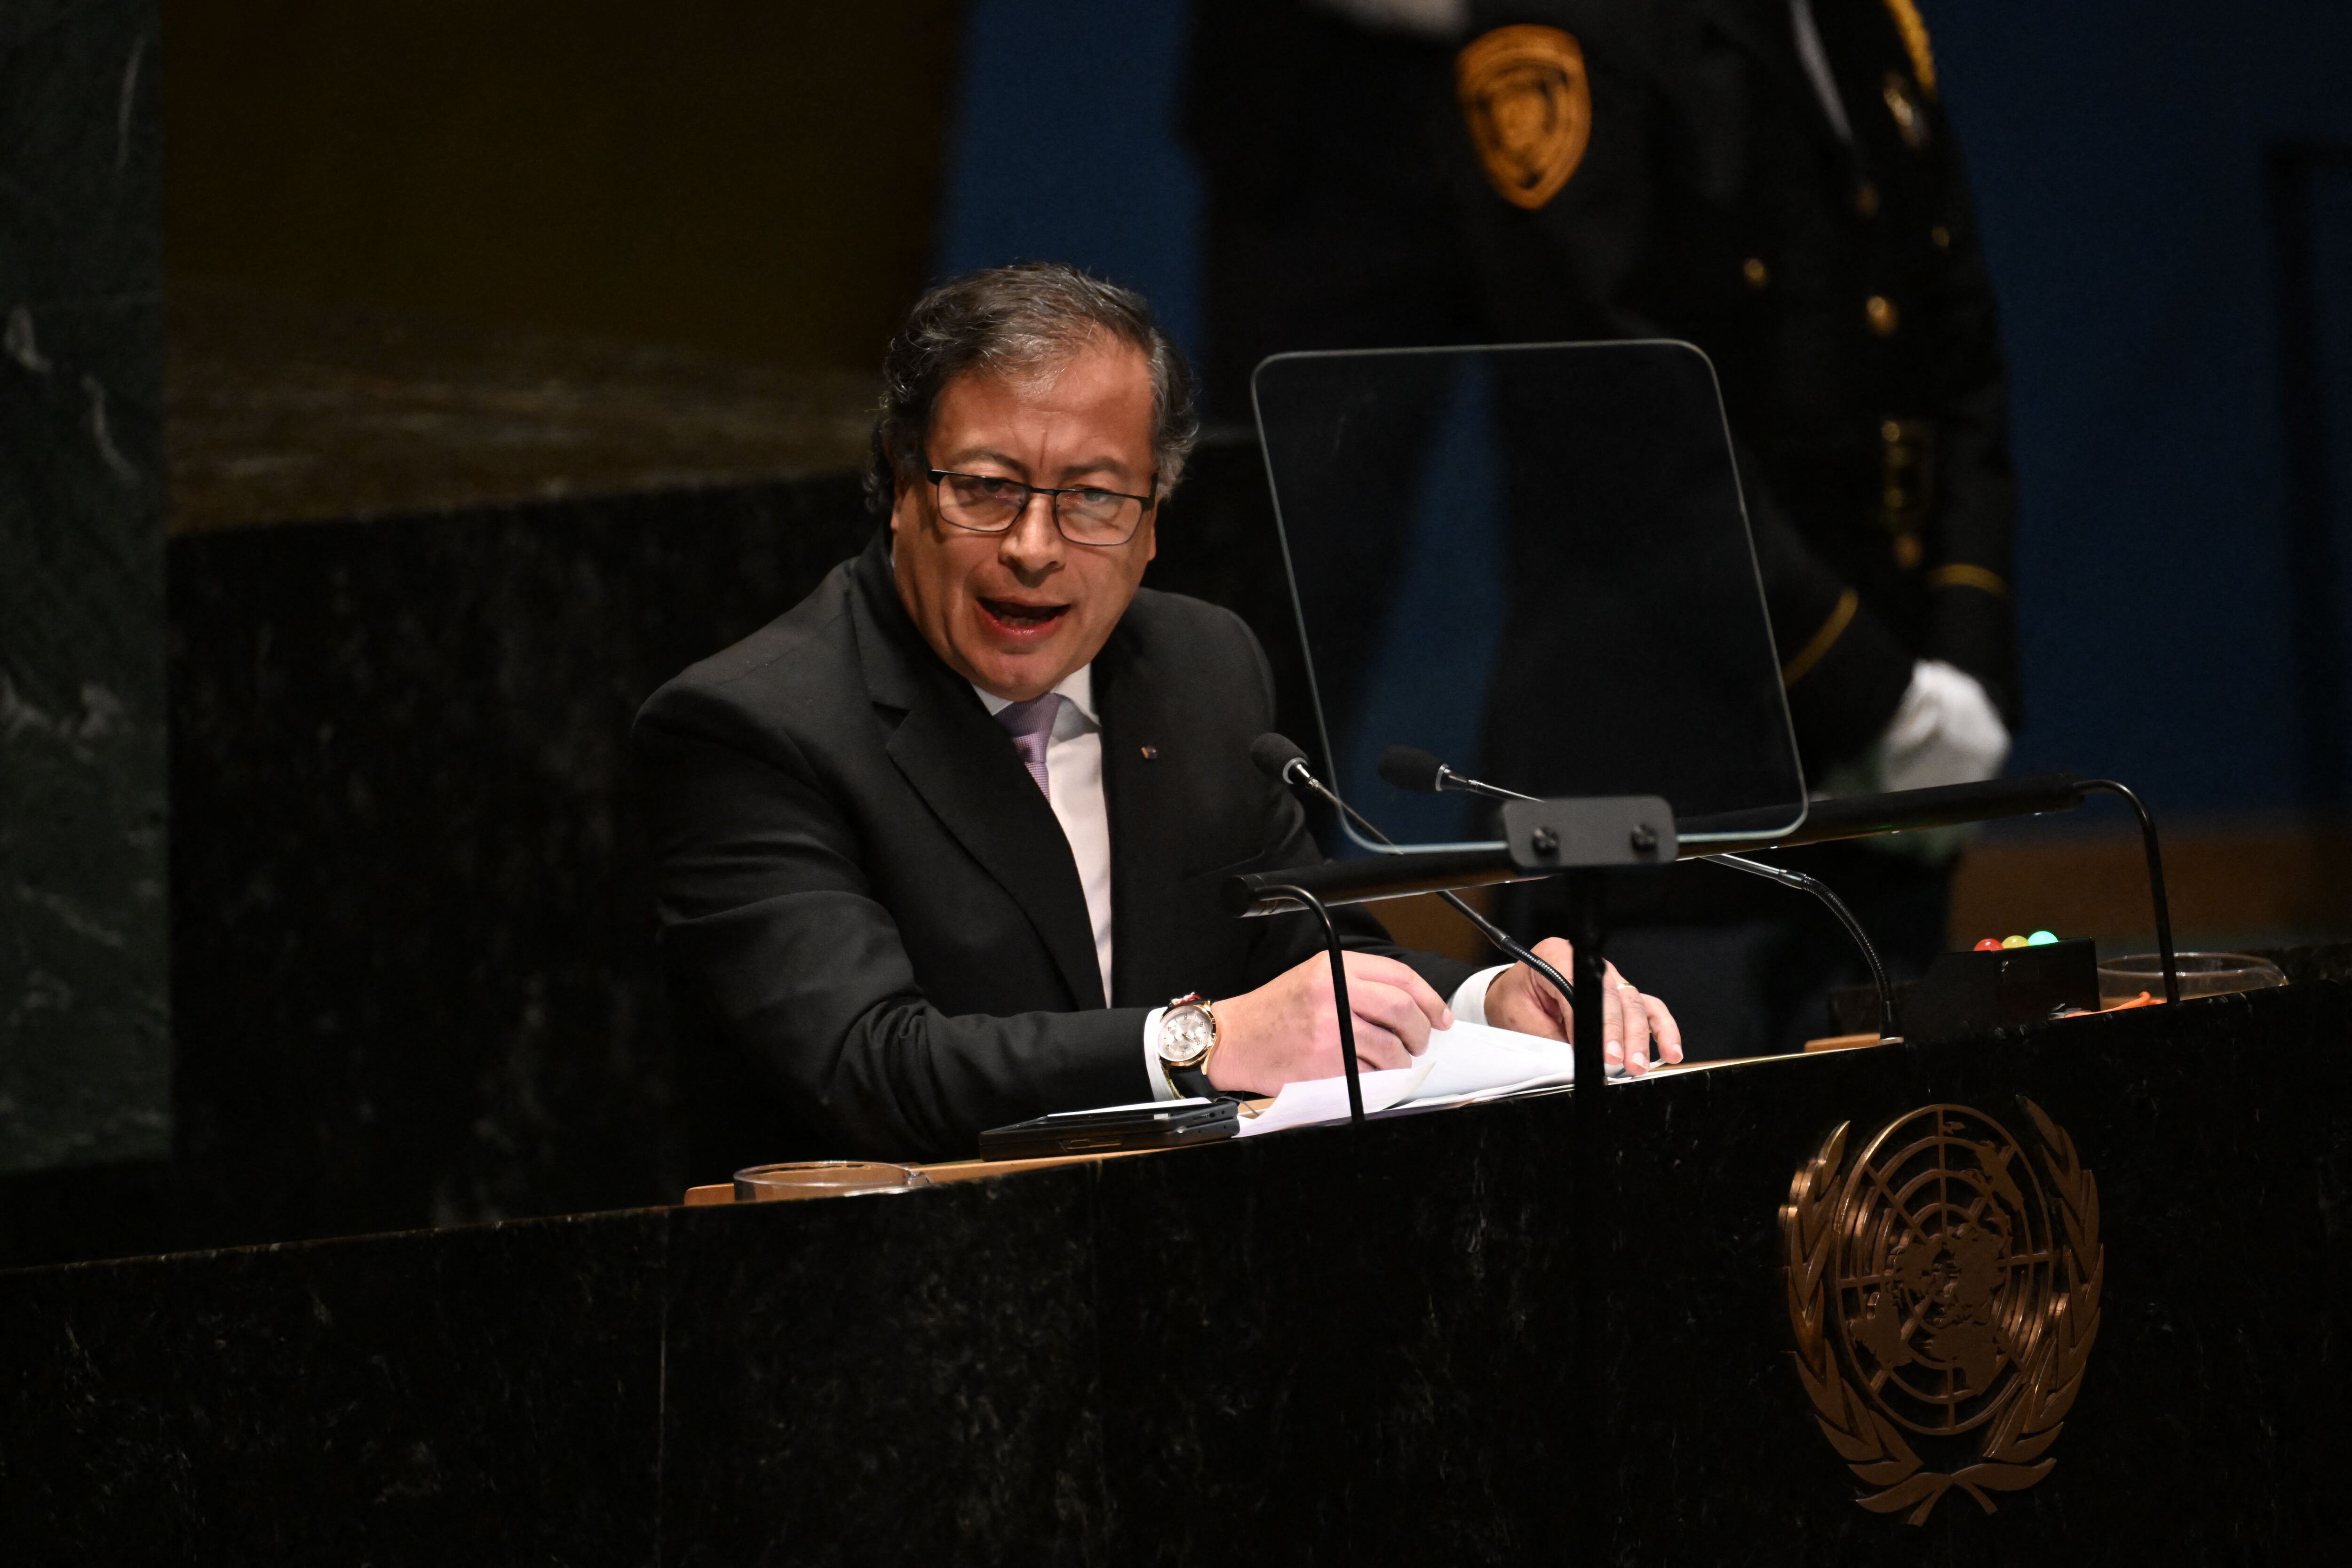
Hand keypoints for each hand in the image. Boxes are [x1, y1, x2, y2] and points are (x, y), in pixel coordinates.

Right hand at [1208, 951, 1452, 1095]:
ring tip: (1394, 1061)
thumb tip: (1409, 1004)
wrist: (1234, 1039)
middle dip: (1421, 1032)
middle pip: (1402, 1010)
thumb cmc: (1275, 1011)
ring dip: (1401, 1059)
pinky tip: (1369, 1072)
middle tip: (1420, 1042)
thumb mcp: (1314, 978)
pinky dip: (1377, 1076)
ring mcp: (1329, 1029)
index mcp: (1334, 967)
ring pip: (1390, 1046)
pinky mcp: (1324, 1062)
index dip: (1429, 999)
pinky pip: (1369, 1072)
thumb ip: (1357, 983)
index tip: (1440, 1017)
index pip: (1400, 977)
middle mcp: (1333, 992)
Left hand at [1479, 937, 1683, 1076]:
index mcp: (1556, 957)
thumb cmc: (1513, 1000)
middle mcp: (1589, 965)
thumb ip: (1549, 1037)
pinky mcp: (1621, 996)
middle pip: (1616, 997)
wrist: (1512, 995)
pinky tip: (1669, 1050)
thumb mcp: (1518, 1018)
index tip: (1603, 1053)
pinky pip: (1648, 1009)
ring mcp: (1609, 979)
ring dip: (1643, 1037)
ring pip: (1636, 1004)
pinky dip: (1661, 1030)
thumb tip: (1576, 1061)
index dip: (1596, 1023)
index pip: (1584, 990)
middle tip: (1624, 1065)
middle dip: (1623, 1034)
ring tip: (1642, 1065)